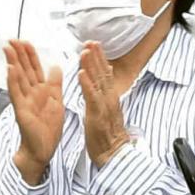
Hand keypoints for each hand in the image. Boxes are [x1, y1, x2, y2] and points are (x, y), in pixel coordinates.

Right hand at [6, 40, 62, 183]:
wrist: (43, 149)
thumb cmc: (48, 128)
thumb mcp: (57, 101)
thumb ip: (55, 84)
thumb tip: (55, 66)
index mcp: (40, 91)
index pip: (34, 68)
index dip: (30, 54)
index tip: (24, 41)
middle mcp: (30, 93)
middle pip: (24, 70)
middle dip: (18, 54)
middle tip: (11, 39)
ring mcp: (24, 101)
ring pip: (18, 78)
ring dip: (13, 63)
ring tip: (8, 49)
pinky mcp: (22, 111)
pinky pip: (17, 94)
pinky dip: (13, 82)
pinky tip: (10, 70)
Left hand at [79, 43, 130, 165]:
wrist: (113, 153)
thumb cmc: (106, 134)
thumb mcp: (105, 110)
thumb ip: (104, 95)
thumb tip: (104, 80)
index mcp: (109, 97)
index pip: (104, 74)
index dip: (99, 59)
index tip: (93, 45)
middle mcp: (109, 98)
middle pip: (103, 73)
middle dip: (96, 56)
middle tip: (90, 41)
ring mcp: (104, 105)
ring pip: (98, 81)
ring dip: (91, 64)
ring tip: (85, 51)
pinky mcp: (97, 114)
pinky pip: (92, 96)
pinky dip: (86, 84)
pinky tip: (80, 73)